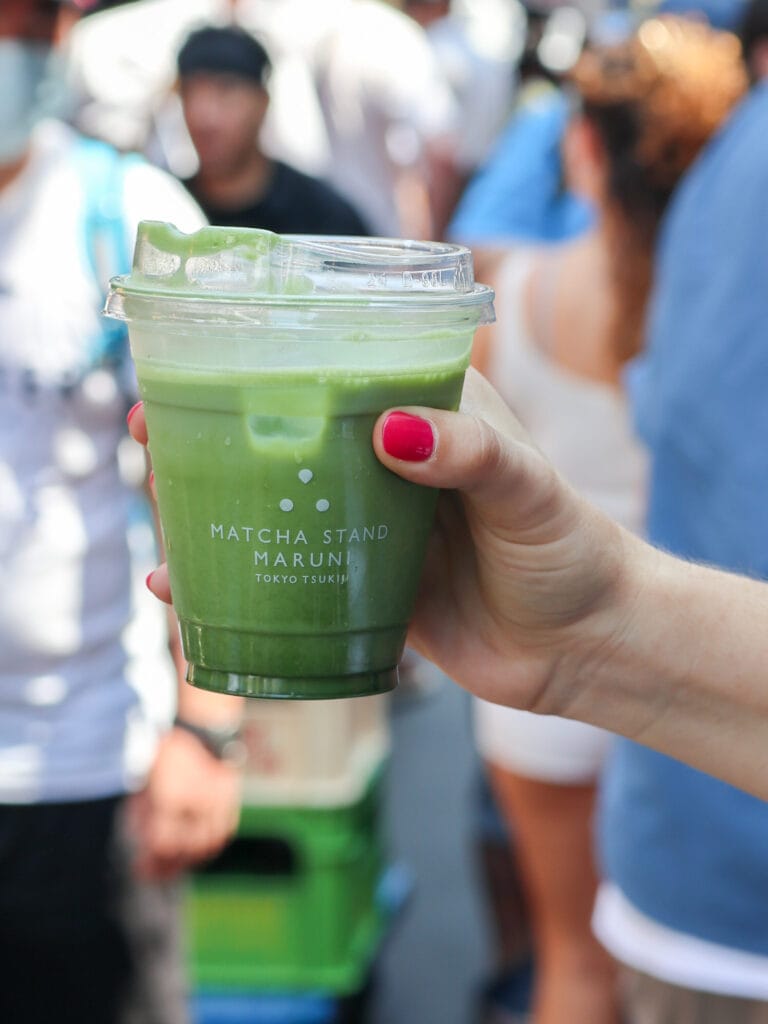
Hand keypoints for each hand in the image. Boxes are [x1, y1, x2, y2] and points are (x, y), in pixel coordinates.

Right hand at [126, 372, 637, 715]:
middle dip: (215, 438)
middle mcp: (389, 465)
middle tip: (150, 440)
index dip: (265, 365)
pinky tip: (192, 601)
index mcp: (425, 414)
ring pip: (278, 509)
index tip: (198, 365)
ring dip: (216, 512)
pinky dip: (241, 583)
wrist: (587, 648)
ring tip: (159, 523)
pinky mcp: (365, 588)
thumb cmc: (571, 553)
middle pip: (287, 440)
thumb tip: (389, 431)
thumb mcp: (528, 491)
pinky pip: (292, 577)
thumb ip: (468, 454)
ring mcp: (371, 528)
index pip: (333, 371)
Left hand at [127, 726, 240, 880]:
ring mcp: (216, 803)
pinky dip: (211, 848)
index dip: (150, 863)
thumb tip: (140, 841)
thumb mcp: (148, 780)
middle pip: (183, 850)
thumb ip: (144, 812)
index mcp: (170, 797)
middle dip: (167, 868)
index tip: (140, 870)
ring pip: (206, 847)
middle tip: (155, 874)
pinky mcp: (230, 801)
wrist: (203, 729)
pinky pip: (222, 835)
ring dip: (190, 861)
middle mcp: (195, 803)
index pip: (161, 844)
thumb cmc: (169, 754)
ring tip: (176, 866)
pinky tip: (198, 851)